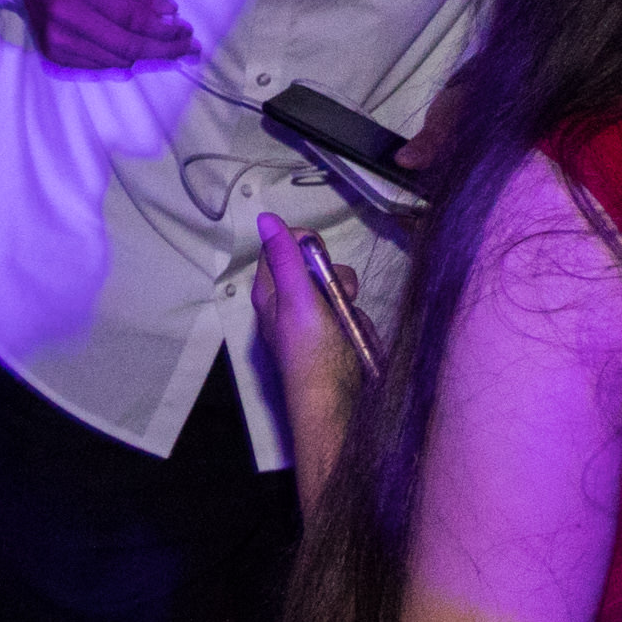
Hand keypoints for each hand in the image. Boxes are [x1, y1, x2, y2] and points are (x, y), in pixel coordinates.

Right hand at [17, 0, 195, 68]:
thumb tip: (169, 14)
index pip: (135, 19)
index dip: (166, 31)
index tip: (187, 31)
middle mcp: (66, 14)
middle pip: (127, 47)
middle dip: (164, 51)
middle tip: (186, 49)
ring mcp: (56, 36)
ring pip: (114, 61)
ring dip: (145, 58)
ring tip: (165, 48)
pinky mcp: (51, 51)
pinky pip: (96, 66)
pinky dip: (120, 61)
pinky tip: (134, 51)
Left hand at [252, 210, 370, 469]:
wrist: (340, 404)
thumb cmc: (313, 353)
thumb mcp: (298, 299)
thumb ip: (286, 258)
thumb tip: (264, 217)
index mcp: (270, 292)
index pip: (280, 248)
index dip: (302, 243)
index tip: (317, 253)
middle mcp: (289, 303)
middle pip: (314, 265)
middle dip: (333, 274)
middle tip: (337, 292)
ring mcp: (314, 320)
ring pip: (336, 287)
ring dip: (348, 300)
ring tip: (348, 321)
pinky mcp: (337, 334)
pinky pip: (351, 312)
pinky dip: (357, 320)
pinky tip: (356, 334)